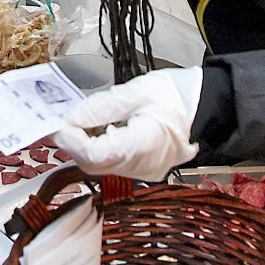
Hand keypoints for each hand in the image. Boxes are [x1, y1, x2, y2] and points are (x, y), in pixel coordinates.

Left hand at [49, 68, 202, 181]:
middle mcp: (143, 167)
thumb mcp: (136, 92)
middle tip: (60, 120)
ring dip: (85, 144)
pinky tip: (98, 129)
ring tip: (80, 121)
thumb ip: (100, 107)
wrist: (208, 108)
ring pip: (101, 166)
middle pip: (94, 164)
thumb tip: (69, 118)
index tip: (56, 124)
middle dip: (73, 142)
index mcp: (144, 146)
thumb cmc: (178, 97)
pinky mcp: (144, 170)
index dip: (71, 140)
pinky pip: (113, 163)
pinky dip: (100, 147)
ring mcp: (144, 172)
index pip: (95, 155)